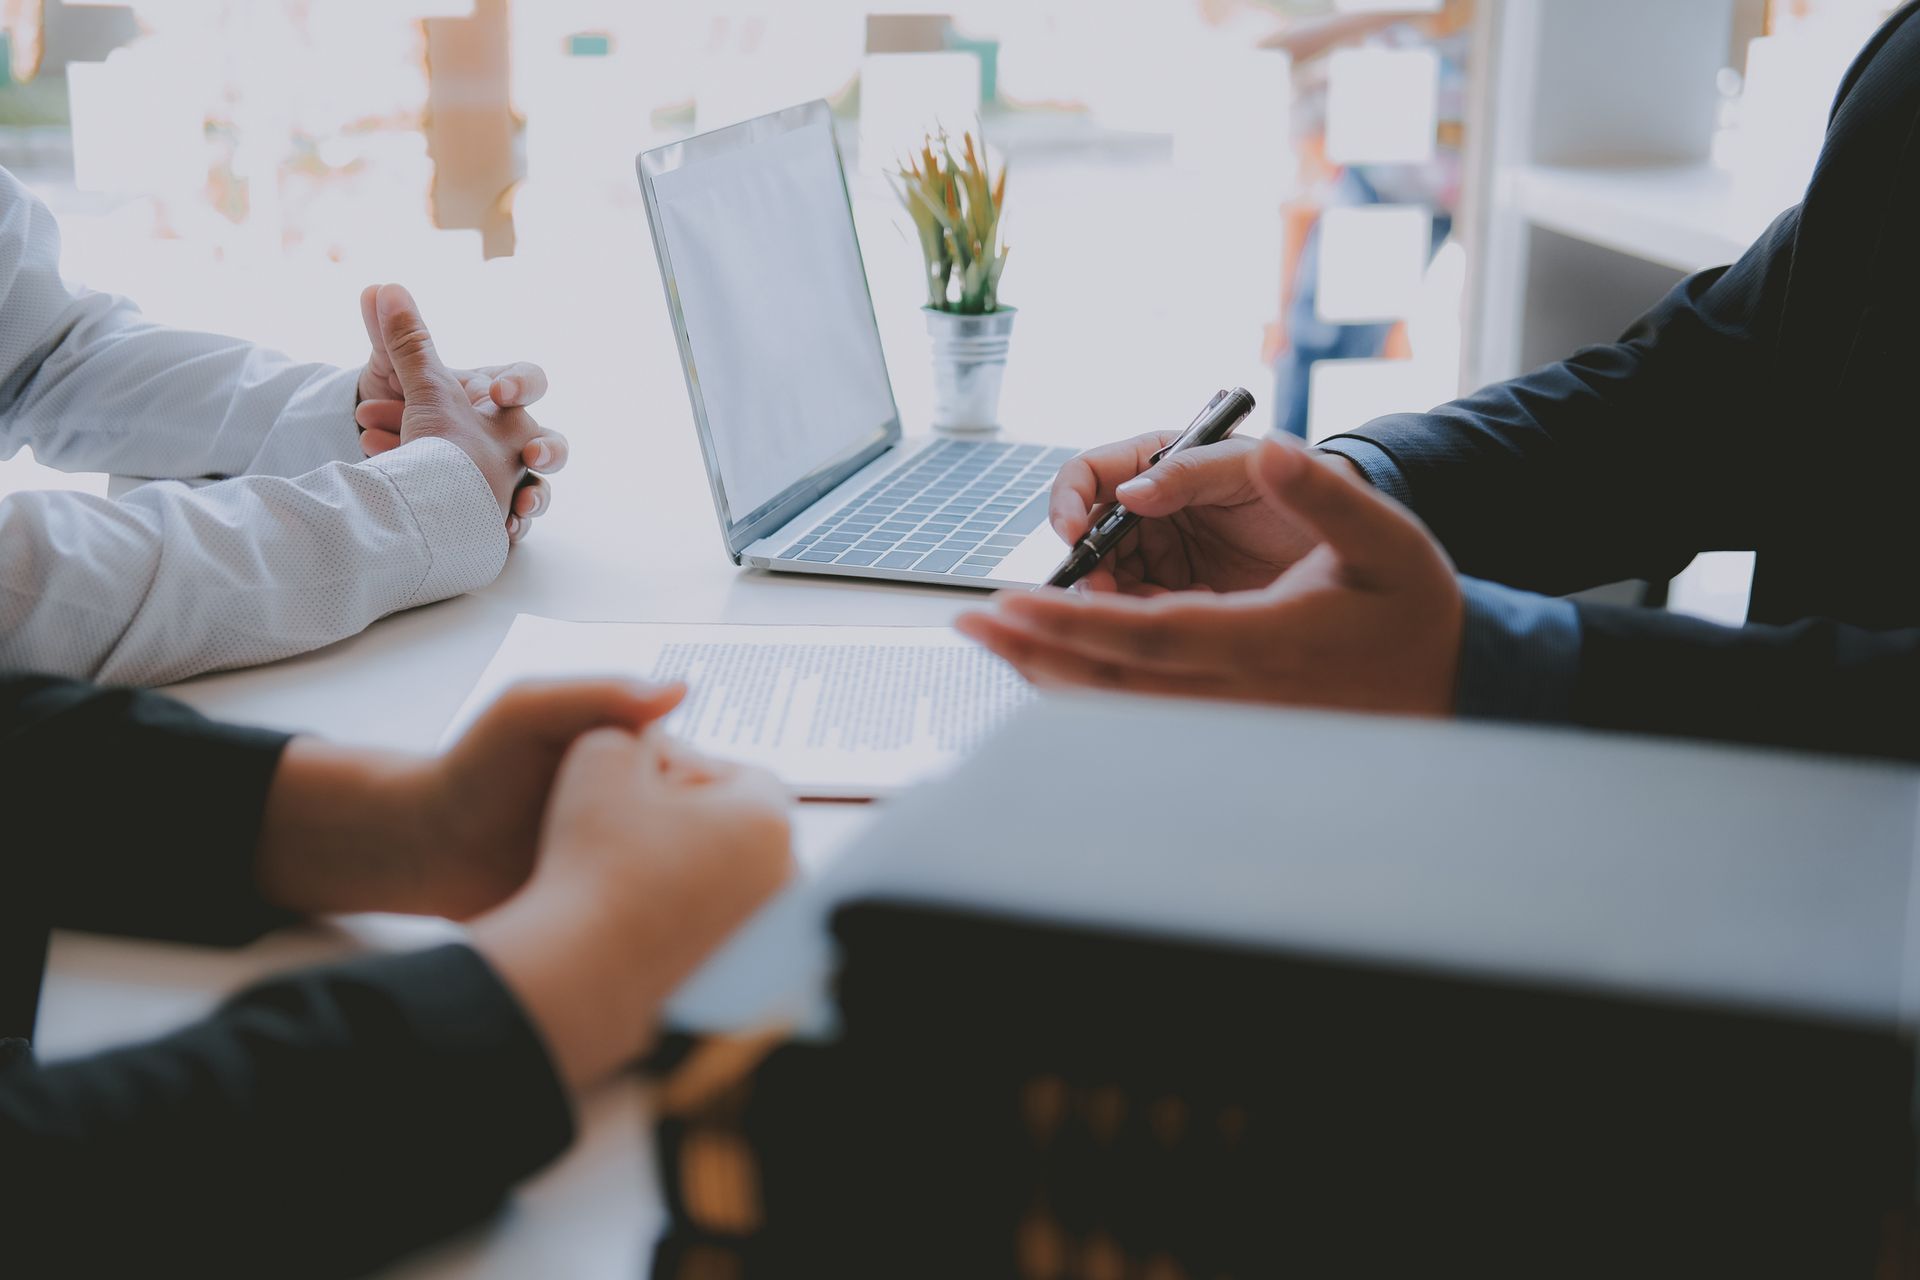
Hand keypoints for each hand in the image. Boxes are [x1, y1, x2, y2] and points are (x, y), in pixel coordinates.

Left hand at [255, 680, 683, 920]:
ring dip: (690, 892)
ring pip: (693, 878)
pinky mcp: (618, 904)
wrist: (427, 852)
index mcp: (639, 758)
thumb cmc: (474, 769)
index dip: (705, 797)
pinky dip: (663, 922)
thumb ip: (596, 694)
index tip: (683, 818)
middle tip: (672, 873)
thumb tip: (682, 690)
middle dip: (706, 851)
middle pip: (710, 831)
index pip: (708, 775)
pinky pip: (659, 915)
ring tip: (662, 906)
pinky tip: (653, 934)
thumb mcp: (528, 712)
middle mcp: (648, 809)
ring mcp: (636, 860)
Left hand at [353, 283, 567, 542]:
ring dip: (537, 498)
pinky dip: (511, 528)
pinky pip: (516, 525)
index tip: (496, 393)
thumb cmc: (407, 414)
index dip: (522, 384)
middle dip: (549, 449)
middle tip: (532, 455)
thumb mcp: (400, 378)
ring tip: (520, 509)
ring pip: (542, 490)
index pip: (529, 380)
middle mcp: (512, 438)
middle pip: (553, 443)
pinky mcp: (497, 514)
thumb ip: (397, 337)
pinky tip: (502, 532)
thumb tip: (377, 287)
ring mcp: (510, 478)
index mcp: (498, 398)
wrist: (393, 462)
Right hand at [471, 729, 793, 1090]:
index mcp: (767, 817)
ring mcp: (769, 929)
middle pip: (741, 824)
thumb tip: (648, 732)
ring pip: (732, 874)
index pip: (738, 774)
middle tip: (635, 824)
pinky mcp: (746, 971)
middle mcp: (785, 875)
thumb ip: (631, 728)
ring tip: (633, 867)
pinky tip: (640, 910)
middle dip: (693, 816)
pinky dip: (688, 911)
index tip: (642, 786)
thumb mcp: (600, 758)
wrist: (582, 972)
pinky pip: (721, 922)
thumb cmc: (593, 864)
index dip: (684, 771)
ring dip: (691, 863)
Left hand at [959, 436, 1464, 715]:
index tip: (1010, 601)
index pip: (1143, 636)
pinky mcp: (1226, 724)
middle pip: (1111, 685)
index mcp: (1264, 644)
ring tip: (994, 642)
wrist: (1455, 681)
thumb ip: (1322, 492)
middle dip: (1032, 653)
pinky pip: (1138, 713)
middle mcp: (1236, 694)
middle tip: (968, 625)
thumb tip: (1269, 449)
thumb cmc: (1415, 606)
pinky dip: (1085, 690)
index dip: (1069, 621)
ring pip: (1118, 709)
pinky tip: (1051, 665)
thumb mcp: (1384, 535)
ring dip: (1048, 675)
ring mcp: (1228, 720)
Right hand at [1049, 430, 1365, 594]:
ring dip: (1117, 600)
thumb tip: (1130, 492)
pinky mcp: (1180, 598)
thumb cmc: (1306, 483)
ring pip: (1109, 582)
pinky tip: (1195, 615)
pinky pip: (1145, 616)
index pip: (1090, 475)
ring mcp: (1162, 556)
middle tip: (1103, 591)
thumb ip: (1191, 473)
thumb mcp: (1248, 469)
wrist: (1354, 537)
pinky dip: (1156, 621)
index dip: (1070, 501)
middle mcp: (1151, 511)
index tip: (1072, 533)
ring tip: (1159, 607)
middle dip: (1088, 564)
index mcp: (1159, 464)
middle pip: (1088, 537)